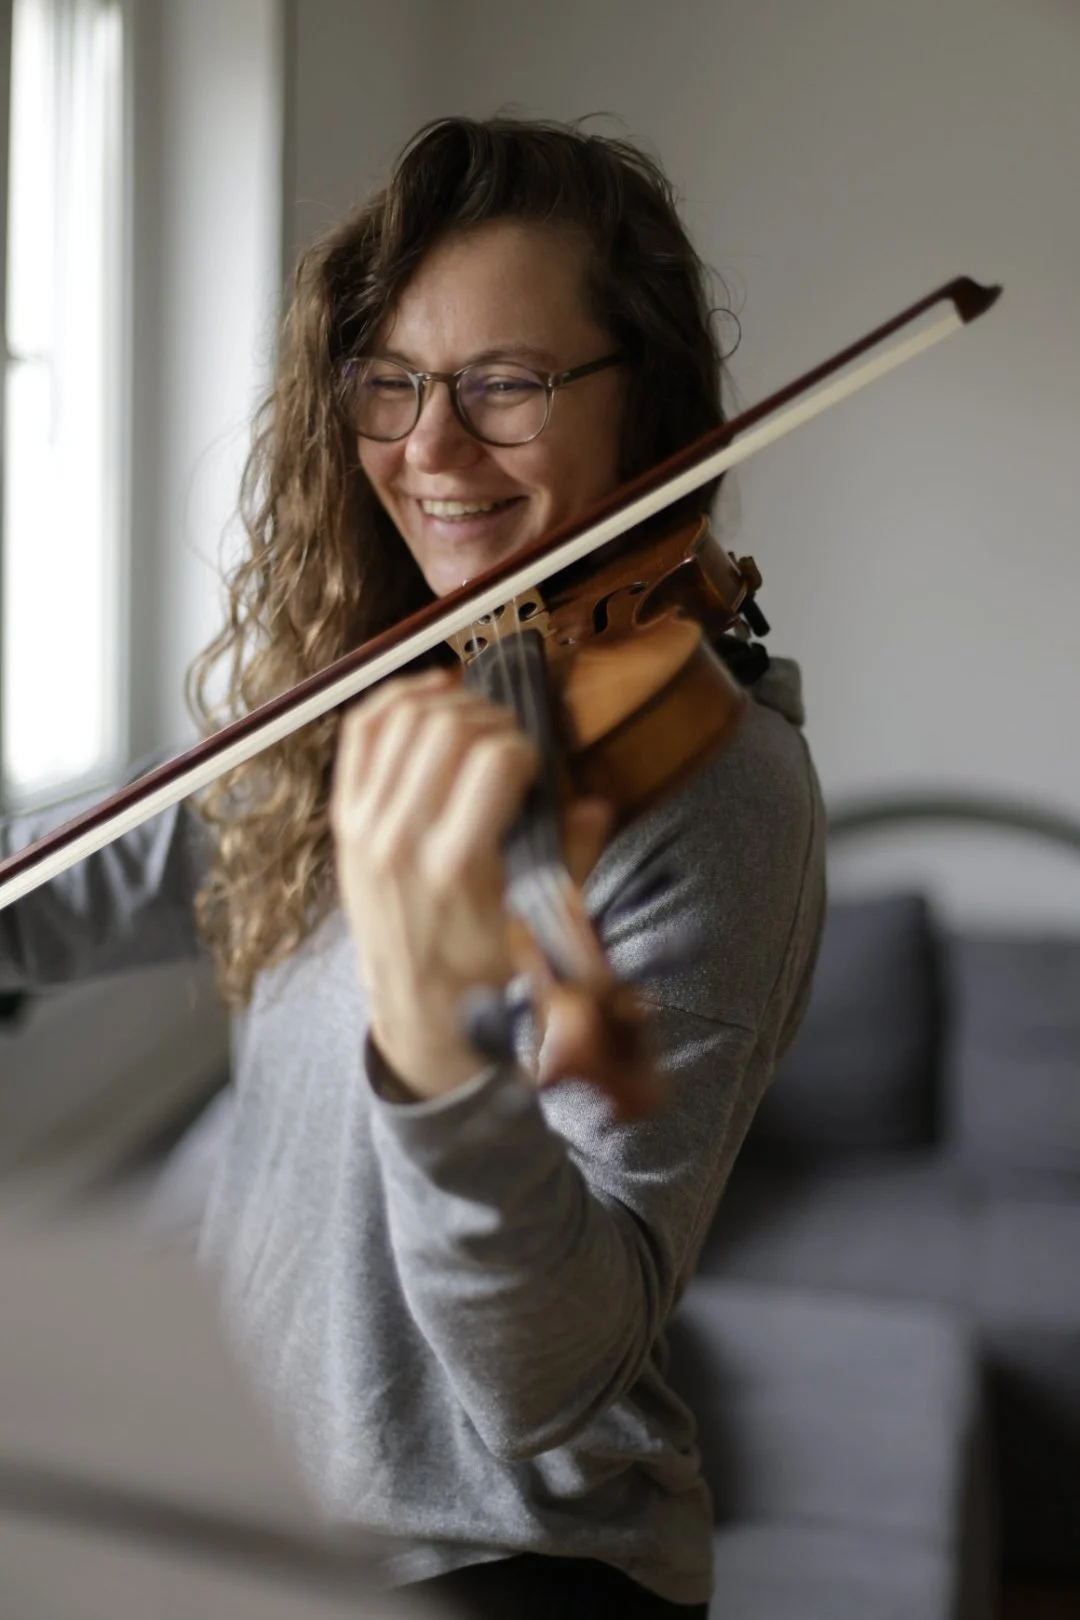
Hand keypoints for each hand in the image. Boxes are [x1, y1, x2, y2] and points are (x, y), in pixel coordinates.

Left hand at [330, 669, 539, 1098]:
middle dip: (491, 719)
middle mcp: (401, 840)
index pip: (494, 759)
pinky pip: (360, 735)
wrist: (419, 1016)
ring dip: (447, 703)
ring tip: (476, 718)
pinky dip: (393, 702)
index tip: (535, 766)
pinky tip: (427, 696)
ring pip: (401, 720)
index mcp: (456, 867)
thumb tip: (593, 804)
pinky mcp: (344, 823)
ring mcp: (365, 828)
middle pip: (447, 728)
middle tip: (511, 740)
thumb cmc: (482, 975)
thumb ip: (568, 859)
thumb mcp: (537, 928)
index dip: (526, 746)